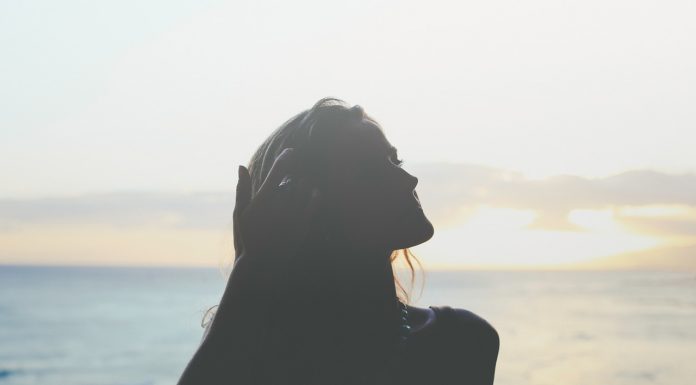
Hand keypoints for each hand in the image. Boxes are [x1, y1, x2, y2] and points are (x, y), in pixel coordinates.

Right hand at [233, 148, 321, 266]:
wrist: (262, 264)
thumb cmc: (249, 237)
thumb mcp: (240, 213)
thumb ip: (242, 188)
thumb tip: (241, 165)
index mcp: (264, 200)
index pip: (279, 169)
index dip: (286, 156)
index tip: (290, 152)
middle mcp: (280, 205)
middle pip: (295, 177)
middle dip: (295, 174)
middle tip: (293, 176)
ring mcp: (294, 215)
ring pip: (306, 187)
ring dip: (305, 183)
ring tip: (301, 186)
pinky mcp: (305, 225)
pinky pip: (315, 201)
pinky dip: (315, 194)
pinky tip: (312, 194)